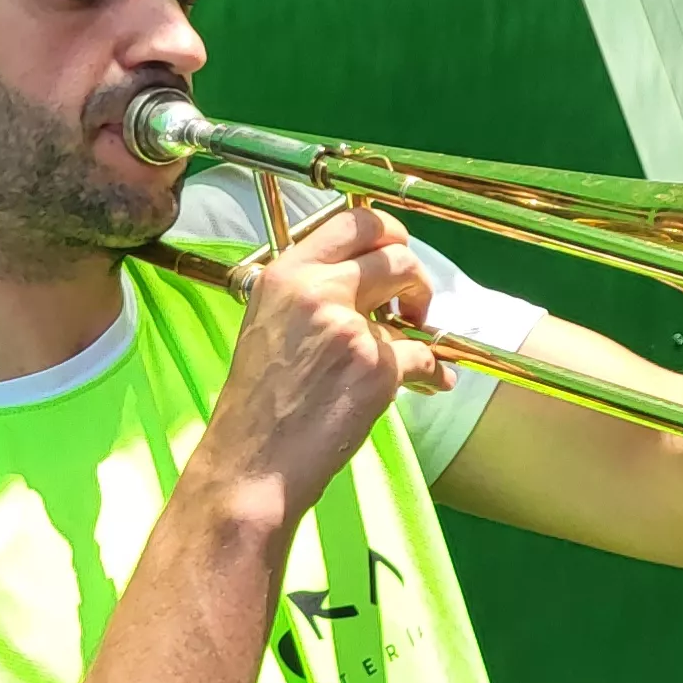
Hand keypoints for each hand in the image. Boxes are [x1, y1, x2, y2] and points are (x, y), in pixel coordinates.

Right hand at [199, 206, 441, 519]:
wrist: (251, 461)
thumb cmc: (258, 404)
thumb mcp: (269, 325)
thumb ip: (311, 294)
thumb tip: (364, 282)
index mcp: (285, 275)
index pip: (353, 220)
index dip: (388, 233)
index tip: (395, 254)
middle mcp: (315, 289)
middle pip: (394, 250)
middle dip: (415, 275)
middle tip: (413, 305)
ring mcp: (347, 326)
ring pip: (412, 300)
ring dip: (422, 325)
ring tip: (415, 349)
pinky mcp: (375, 366)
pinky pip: (422, 355)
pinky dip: (431, 372)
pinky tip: (430, 383)